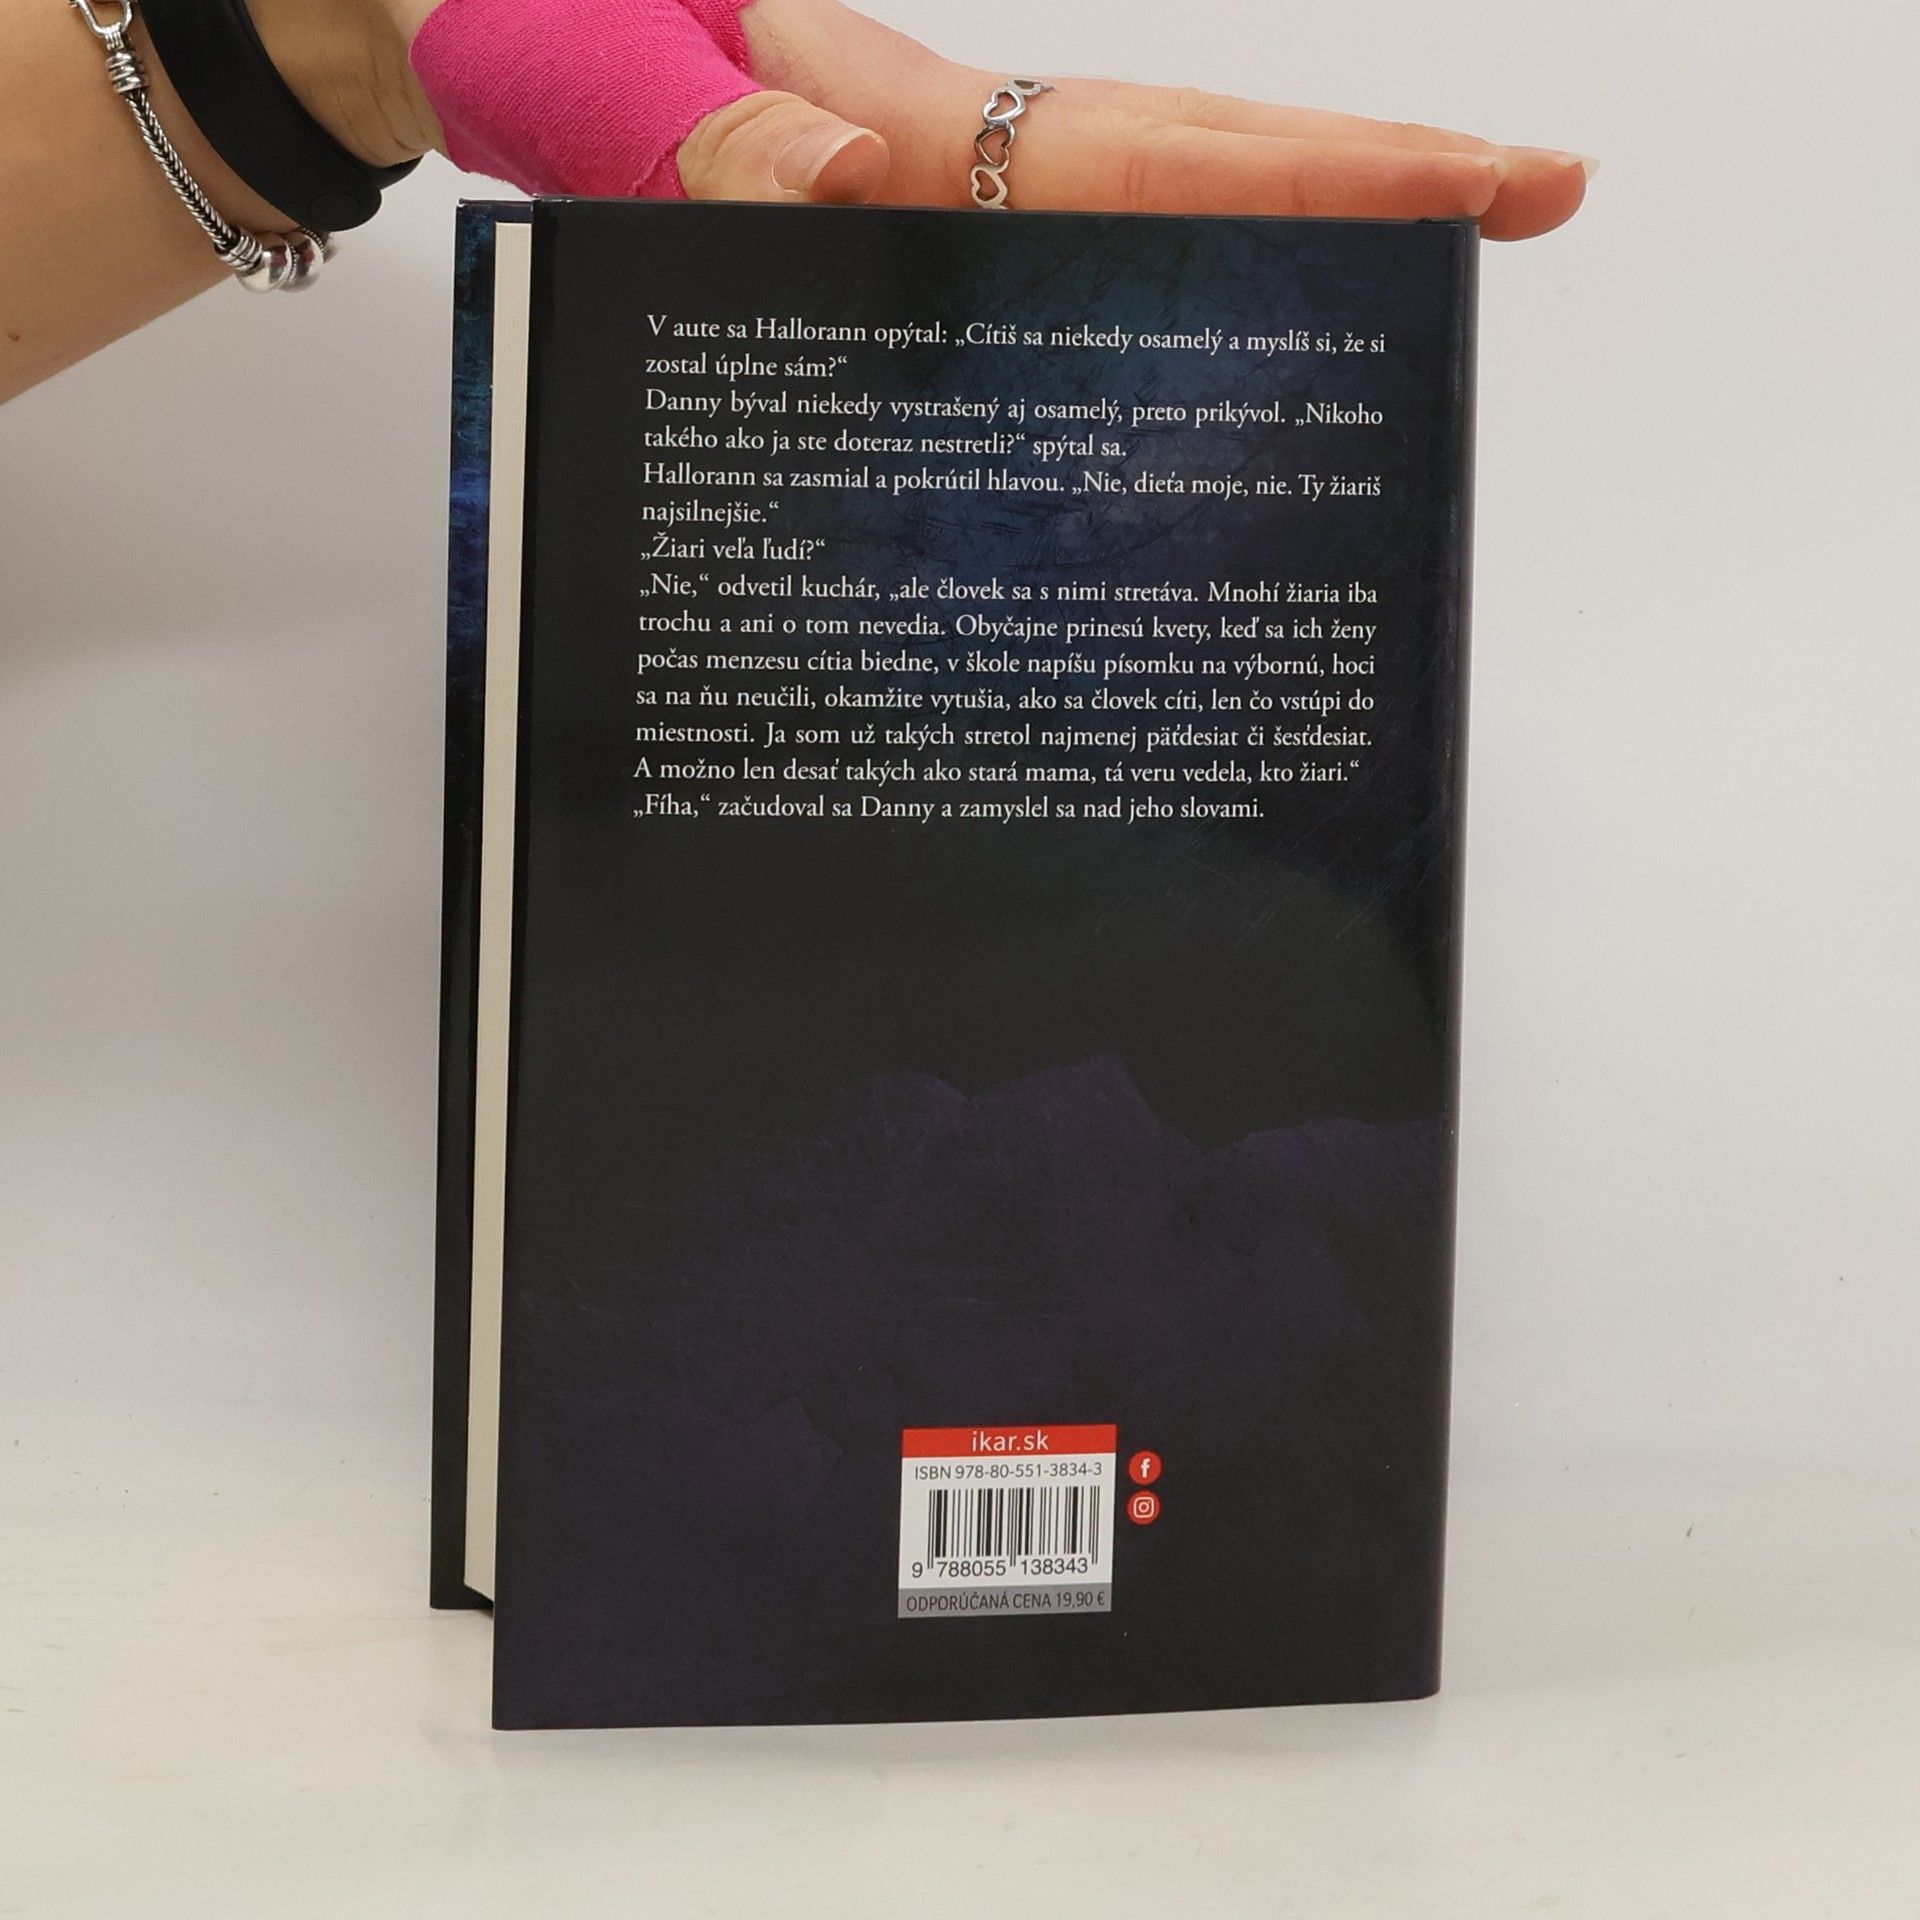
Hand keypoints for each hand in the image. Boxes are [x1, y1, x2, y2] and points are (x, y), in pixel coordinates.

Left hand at [391, 0, 1589, 240]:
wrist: (453, 25)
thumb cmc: (524, 30)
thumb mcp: (600, 74)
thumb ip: (717, 133)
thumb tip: (857, 190)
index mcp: (906, 118)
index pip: (1146, 156)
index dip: (1316, 179)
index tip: (1485, 188)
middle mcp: (950, 148)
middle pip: (1196, 155)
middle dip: (1371, 179)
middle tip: (1543, 197)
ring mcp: (942, 188)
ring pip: (1149, 205)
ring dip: (1300, 230)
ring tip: (1451, 258)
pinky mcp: (912, 232)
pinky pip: (1060, 261)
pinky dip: (1166, 287)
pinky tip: (1230, 335)